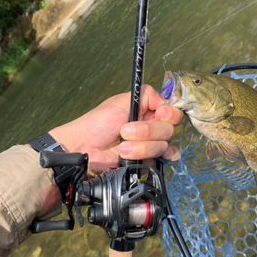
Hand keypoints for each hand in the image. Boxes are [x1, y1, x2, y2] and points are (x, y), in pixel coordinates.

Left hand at [49, 85, 182, 174]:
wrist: (85, 148)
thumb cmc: (97, 124)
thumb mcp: (120, 102)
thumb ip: (146, 96)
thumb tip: (165, 100)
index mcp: (147, 110)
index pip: (171, 111)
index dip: (169, 114)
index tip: (159, 114)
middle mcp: (151, 126)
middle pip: (169, 129)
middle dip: (147, 131)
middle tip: (125, 131)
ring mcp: (150, 144)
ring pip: (162, 145)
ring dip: (141, 147)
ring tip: (122, 147)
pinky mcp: (147, 160)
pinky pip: (162, 160)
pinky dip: (158, 158)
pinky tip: (149, 158)